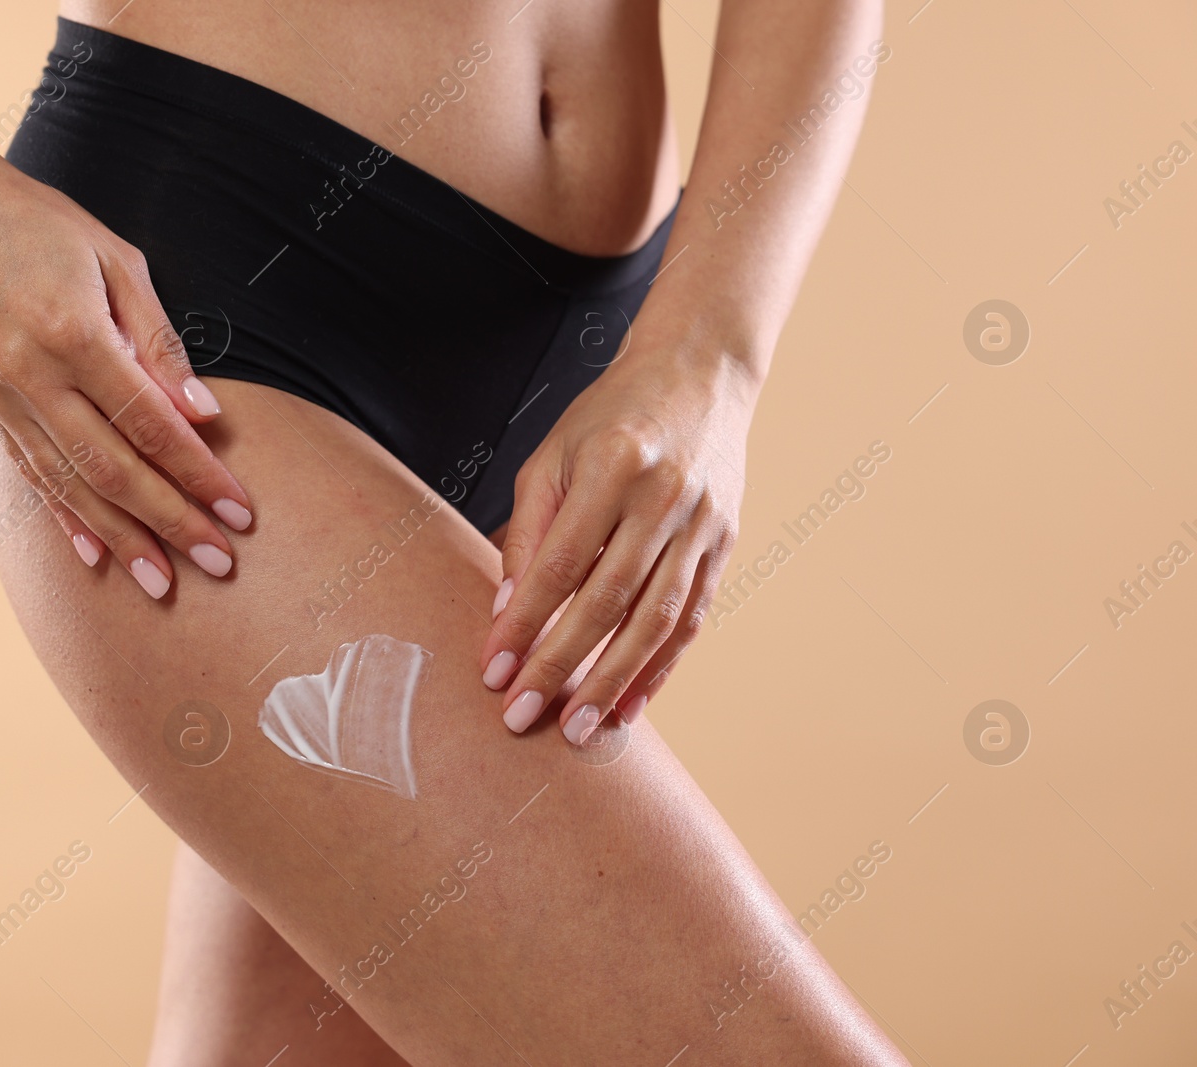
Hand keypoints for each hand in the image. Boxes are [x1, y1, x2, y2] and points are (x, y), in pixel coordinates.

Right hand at [0, 151, 250, 597]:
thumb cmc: (33, 219)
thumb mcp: (112, 258)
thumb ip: (157, 339)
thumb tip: (202, 412)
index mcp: (72, 332)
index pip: (151, 424)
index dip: (200, 474)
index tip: (240, 511)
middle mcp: (30, 375)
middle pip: (113, 469)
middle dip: (172, 522)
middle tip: (220, 562)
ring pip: (69, 484)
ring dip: (122, 538)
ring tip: (163, 582)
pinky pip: (29, 473)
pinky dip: (65, 518)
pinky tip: (96, 554)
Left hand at [480, 335, 759, 742]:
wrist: (699, 375)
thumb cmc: (610, 417)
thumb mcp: (551, 456)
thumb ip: (528, 531)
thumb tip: (505, 613)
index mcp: (612, 466)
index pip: (560, 564)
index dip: (525, 624)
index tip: (494, 672)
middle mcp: (663, 497)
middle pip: (608, 600)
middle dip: (563, 666)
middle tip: (525, 717)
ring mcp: (702, 524)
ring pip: (656, 620)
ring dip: (614, 682)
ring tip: (578, 729)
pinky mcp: (724, 544)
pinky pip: (692, 619)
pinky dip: (660, 668)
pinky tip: (629, 705)